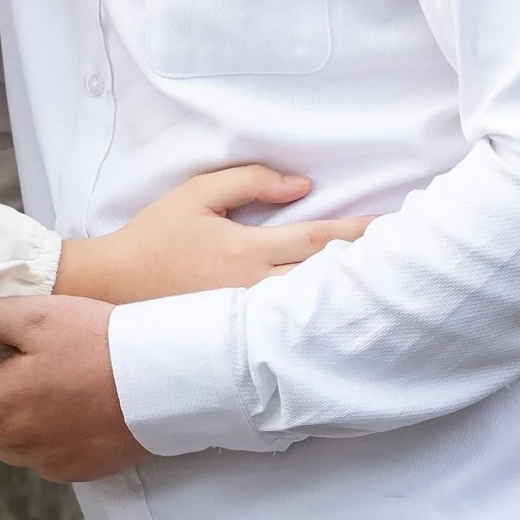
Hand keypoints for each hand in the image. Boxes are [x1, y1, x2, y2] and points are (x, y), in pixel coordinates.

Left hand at [0, 293, 138, 481]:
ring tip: (26, 376)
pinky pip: (35, 453)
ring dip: (0, 413)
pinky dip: (35, 430)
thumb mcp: (35, 317)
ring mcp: (42, 462)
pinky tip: (59, 401)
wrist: (168, 384)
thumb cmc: (101, 344)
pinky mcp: (72, 470)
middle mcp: (12, 444)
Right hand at [54, 165, 370, 306]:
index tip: (393, 227)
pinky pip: (287, 332)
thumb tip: (302, 185)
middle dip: (367, 271)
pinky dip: (318, 324)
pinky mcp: (238, 337)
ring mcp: (247, 319)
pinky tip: (341, 322)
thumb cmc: (153, 237)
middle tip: (409, 264)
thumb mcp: (196, 195)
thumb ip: (250, 182)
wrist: (111, 287)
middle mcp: (253, 288)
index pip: (318, 240)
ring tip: (388, 291)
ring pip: (310, 310)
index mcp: (247, 250)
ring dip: (348, 299)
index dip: (359, 233)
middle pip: (325, 280)